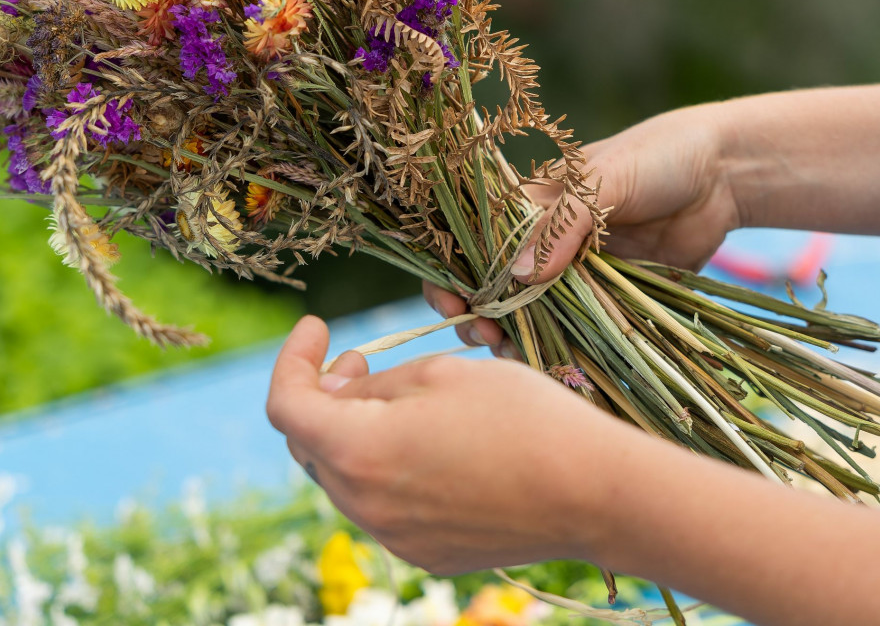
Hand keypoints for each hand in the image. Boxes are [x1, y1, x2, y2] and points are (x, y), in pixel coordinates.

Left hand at [265, 316, 639, 573]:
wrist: (592, 492)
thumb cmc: (521, 416)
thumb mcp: (440, 373)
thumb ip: (371, 384)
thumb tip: (334, 392)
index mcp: (359, 452)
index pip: (286, 406)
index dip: (291, 359)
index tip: (316, 326)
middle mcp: (365, 506)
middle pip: (311, 446)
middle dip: (322, 397)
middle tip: (358, 358)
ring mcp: (395, 538)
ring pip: (345, 479)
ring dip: (353, 434)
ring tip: (398, 399)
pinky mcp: (427, 554)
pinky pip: (383, 507)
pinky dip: (385, 470)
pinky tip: (428, 446)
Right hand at [425, 104, 740, 349]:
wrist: (725, 174)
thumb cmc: (658, 156)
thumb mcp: (605, 179)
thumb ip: (563, 223)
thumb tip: (518, 275)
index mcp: (533, 204)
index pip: (476, 239)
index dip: (454, 269)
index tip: (449, 299)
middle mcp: (548, 241)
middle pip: (496, 285)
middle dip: (479, 312)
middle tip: (480, 335)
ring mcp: (578, 273)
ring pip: (532, 314)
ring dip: (514, 337)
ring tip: (508, 354)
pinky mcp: (612, 297)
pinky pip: (579, 328)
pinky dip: (560, 349)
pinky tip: (549, 367)